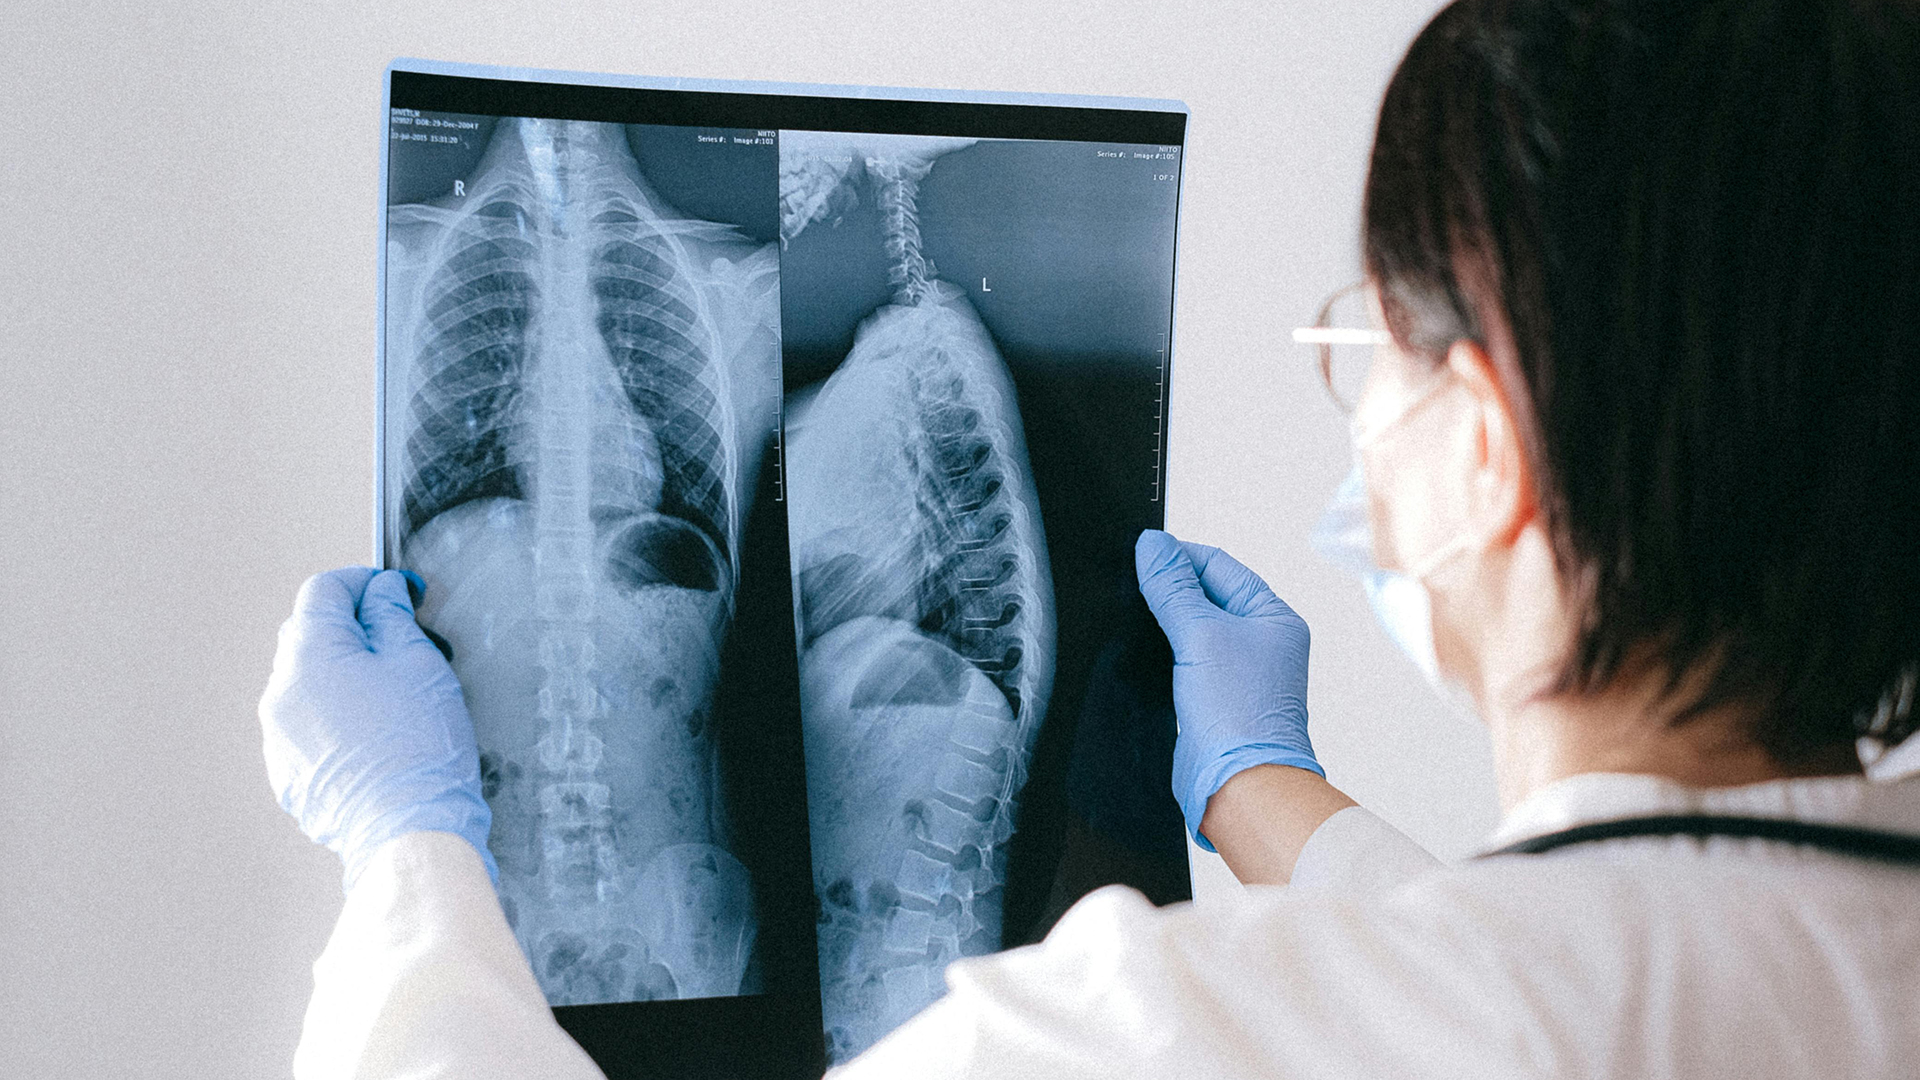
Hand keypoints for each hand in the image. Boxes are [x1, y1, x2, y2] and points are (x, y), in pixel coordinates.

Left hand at [259, 567, 495, 890]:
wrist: (407, 829)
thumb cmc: (418, 748)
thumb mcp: (420, 664)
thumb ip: (393, 617)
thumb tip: (381, 593)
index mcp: (311, 655)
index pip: (324, 590)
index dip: (363, 582)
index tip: (396, 590)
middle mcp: (281, 691)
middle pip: (308, 633)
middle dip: (351, 627)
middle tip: (401, 640)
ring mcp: (278, 735)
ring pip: (306, 682)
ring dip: (340, 674)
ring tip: (390, 696)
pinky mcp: (286, 771)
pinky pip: (305, 725)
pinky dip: (333, 716)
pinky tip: (373, 735)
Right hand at [1135, 530, 1321, 851]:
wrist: (1239, 786)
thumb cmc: (1238, 717)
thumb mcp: (1200, 635)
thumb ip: (1173, 587)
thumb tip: (1152, 544)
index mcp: (1273, 616)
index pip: (1219, 565)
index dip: (1178, 557)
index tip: (1140, 554)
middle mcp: (1260, 641)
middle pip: (1204, 594)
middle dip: (1168, 588)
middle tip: (1132, 585)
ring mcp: (1237, 672)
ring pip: (1191, 628)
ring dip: (1163, 621)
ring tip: (1136, 619)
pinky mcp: (1213, 699)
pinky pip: (1184, 660)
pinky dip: (1162, 652)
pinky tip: (1142, 653)